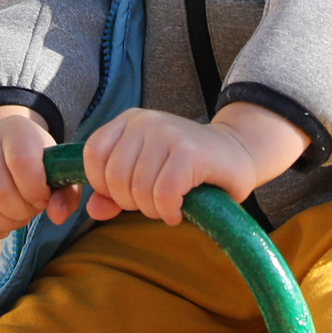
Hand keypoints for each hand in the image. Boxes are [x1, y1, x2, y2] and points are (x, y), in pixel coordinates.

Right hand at [0, 105, 79, 238]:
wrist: (2, 142)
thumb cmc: (35, 160)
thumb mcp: (57, 169)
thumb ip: (66, 193)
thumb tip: (57, 216)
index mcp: (16, 128)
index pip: (22, 164)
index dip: (36, 192)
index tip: (43, 198)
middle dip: (20, 212)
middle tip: (29, 211)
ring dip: (3, 223)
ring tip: (15, 217)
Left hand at [80, 103, 311, 224]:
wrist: (238, 154)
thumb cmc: (187, 169)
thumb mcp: (146, 175)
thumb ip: (114, 192)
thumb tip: (93, 210)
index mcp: (129, 121)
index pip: (93, 155)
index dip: (104, 184)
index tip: (128, 194)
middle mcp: (145, 122)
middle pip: (114, 178)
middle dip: (132, 203)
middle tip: (154, 204)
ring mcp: (168, 133)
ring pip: (138, 189)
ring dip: (152, 210)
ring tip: (169, 206)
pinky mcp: (189, 152)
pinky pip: (163, 194)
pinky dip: (168, 211)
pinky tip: (179, 211)